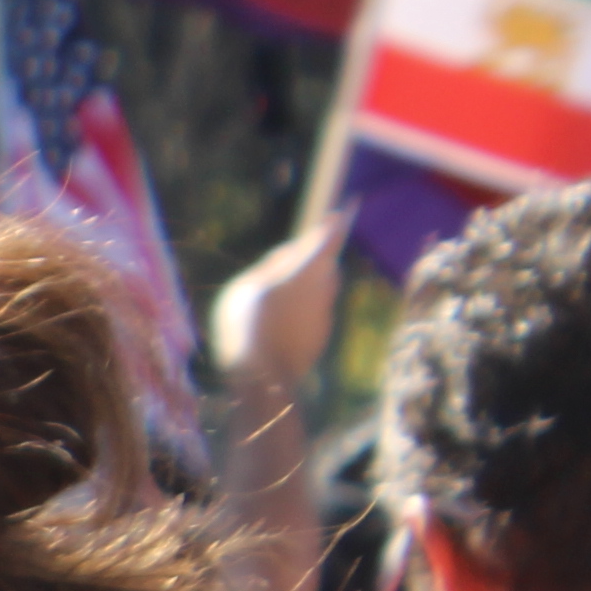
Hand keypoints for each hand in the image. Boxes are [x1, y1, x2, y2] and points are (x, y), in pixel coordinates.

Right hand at [210, 223, 347, 410]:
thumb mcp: (244, 288)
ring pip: (320, 292)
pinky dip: (300, 312)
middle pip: (325, 266)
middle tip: (294, 260)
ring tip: (277, 297)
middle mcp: (323, 290)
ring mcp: (325, 315)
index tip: (345, 210)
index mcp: (306, 271)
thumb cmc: (248, 325)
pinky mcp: (320, 337)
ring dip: (306, 288)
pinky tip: (276, 325)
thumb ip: (268, 267)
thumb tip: (287, 255)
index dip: (334, 225)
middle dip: (315, 260)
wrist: (264, 380)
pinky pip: (312, 315)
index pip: (326, 240)